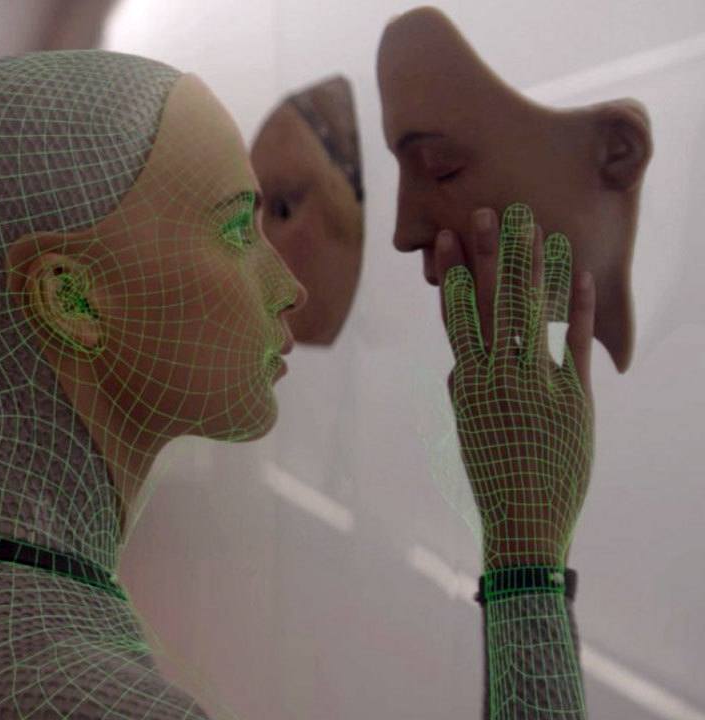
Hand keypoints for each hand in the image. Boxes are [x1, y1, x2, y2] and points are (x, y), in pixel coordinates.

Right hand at [435, 203, 595, 569]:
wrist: (526, 520)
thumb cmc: (493, 477)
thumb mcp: (469, 433)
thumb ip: (463, 395)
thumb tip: (457, 369)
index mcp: (468, 382)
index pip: (457, 316)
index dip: (453, 275)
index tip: (445, 239)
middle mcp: (498, 375)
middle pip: (492, 303)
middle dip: (489, 254)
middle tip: (487, 212)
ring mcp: (536, 383)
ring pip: (531, 312)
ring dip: (531, 266)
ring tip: (532, 228)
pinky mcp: (574, 397)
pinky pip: (576, 342)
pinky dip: (579, 307)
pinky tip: (580, 274)